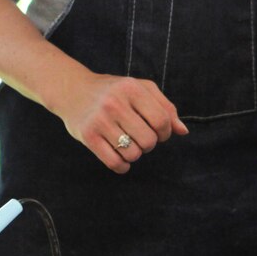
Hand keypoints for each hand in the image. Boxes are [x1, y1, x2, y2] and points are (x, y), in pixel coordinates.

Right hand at [55, 73, 188, 173]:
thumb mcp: (141, 89)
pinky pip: (114, 162)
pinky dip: (123, 166)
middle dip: (151, 144)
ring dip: (136, 154)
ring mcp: (100, 121)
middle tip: (143, 138)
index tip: (160, 132)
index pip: (161, 120)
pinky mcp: (88, 136)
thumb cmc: (114, 91)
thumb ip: (165, 107)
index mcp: (132, 89)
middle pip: (148, 140)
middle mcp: (115, 104)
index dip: (166, 131)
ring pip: (132, 153)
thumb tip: (183, 131)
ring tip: (130, 144)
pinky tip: (122, 158)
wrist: (73, 91)